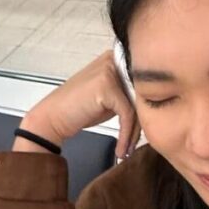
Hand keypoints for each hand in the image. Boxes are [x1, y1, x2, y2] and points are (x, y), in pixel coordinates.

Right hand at [18, 50, 140, 158]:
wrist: (52, 118)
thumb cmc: (79, 110)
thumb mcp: (110, 99)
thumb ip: (130, 95)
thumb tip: (156, 105)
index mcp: (116, 58)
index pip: (143, 84)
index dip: (145, 110)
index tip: (142, 133)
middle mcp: (113, 59)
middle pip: (142, 94)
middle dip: (141, 123)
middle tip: (135, 145)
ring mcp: (110, 70)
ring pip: (137, 105)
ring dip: (134, 133)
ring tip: (126, 150)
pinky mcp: (107, 85)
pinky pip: (127, 114)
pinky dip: (126, 135)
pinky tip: (120, 149)